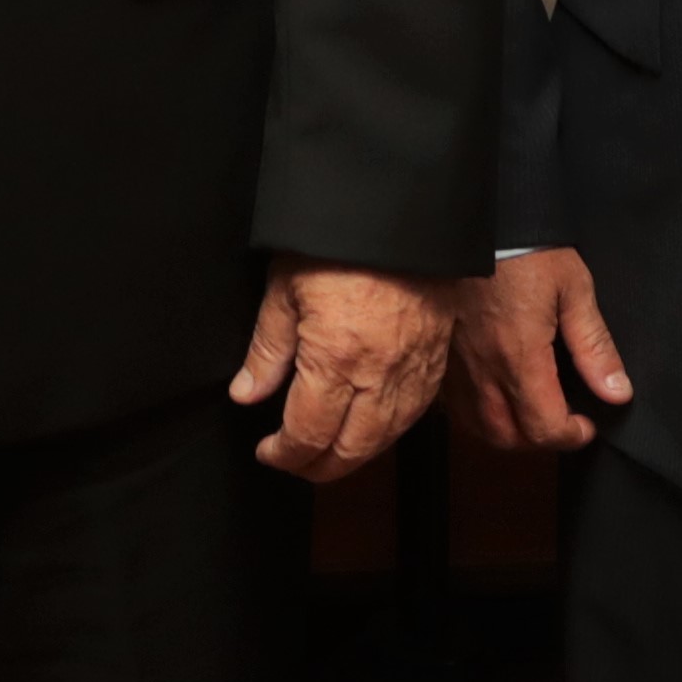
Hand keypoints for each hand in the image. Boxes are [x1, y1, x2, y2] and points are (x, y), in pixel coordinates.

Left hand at [231, 261, 452, 480]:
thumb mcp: (284, 288)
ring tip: (326, 454)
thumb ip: (266, 349)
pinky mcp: (436, 361)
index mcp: (335, 359)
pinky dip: (387, 433)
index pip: (308, 433)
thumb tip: (246, 394)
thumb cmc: (338, 242)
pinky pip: (413, 415)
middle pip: (351, 449)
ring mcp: (413, 372)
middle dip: (318, 467)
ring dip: (353, 456)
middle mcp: (378, 375)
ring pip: (385, 439)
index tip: (269, 453)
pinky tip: (369, 429)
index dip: (285, 454)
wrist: (401, 214)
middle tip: (294, 463)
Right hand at [448, 247, 633, 450]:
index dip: (571, 436)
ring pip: (477, 425)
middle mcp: (483, 367)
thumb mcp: (574, 289)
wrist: (473, 217)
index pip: (543, 427)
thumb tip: (616, 392)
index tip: (587, 424)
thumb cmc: (523, 248)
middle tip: (562, 420)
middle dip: (540, 439)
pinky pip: (454, 402)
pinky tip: (496, 392)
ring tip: (530, 412)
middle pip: (508, 437)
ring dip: (508, 431)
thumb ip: (595, 346)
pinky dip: (478, 411)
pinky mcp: (442, 350)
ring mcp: (457, 362)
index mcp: (519, 356)